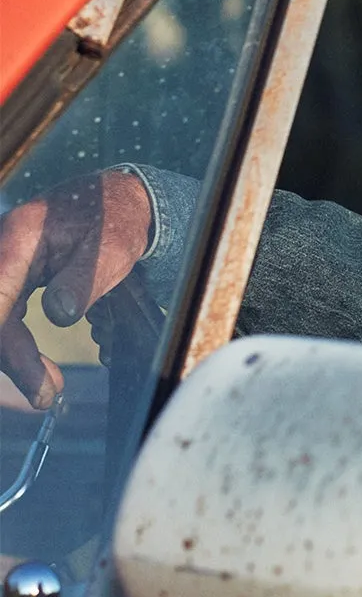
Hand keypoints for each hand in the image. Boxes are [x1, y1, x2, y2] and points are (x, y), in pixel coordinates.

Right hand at [0, 170, 152, 407]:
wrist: (115, 200)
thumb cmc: (114, 221)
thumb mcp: (110, 248)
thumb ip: (83, 280)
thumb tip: (58, 316)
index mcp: (18, 241)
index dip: (9, 346)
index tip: (36, 380)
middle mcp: (2, 253)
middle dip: (13, 360)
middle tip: (46, 396)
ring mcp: (4, 265)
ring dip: (17, 357)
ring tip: (48, 389)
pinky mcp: (12, 277)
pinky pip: (6, 316)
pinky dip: (20, 344)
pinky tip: (42, 368)